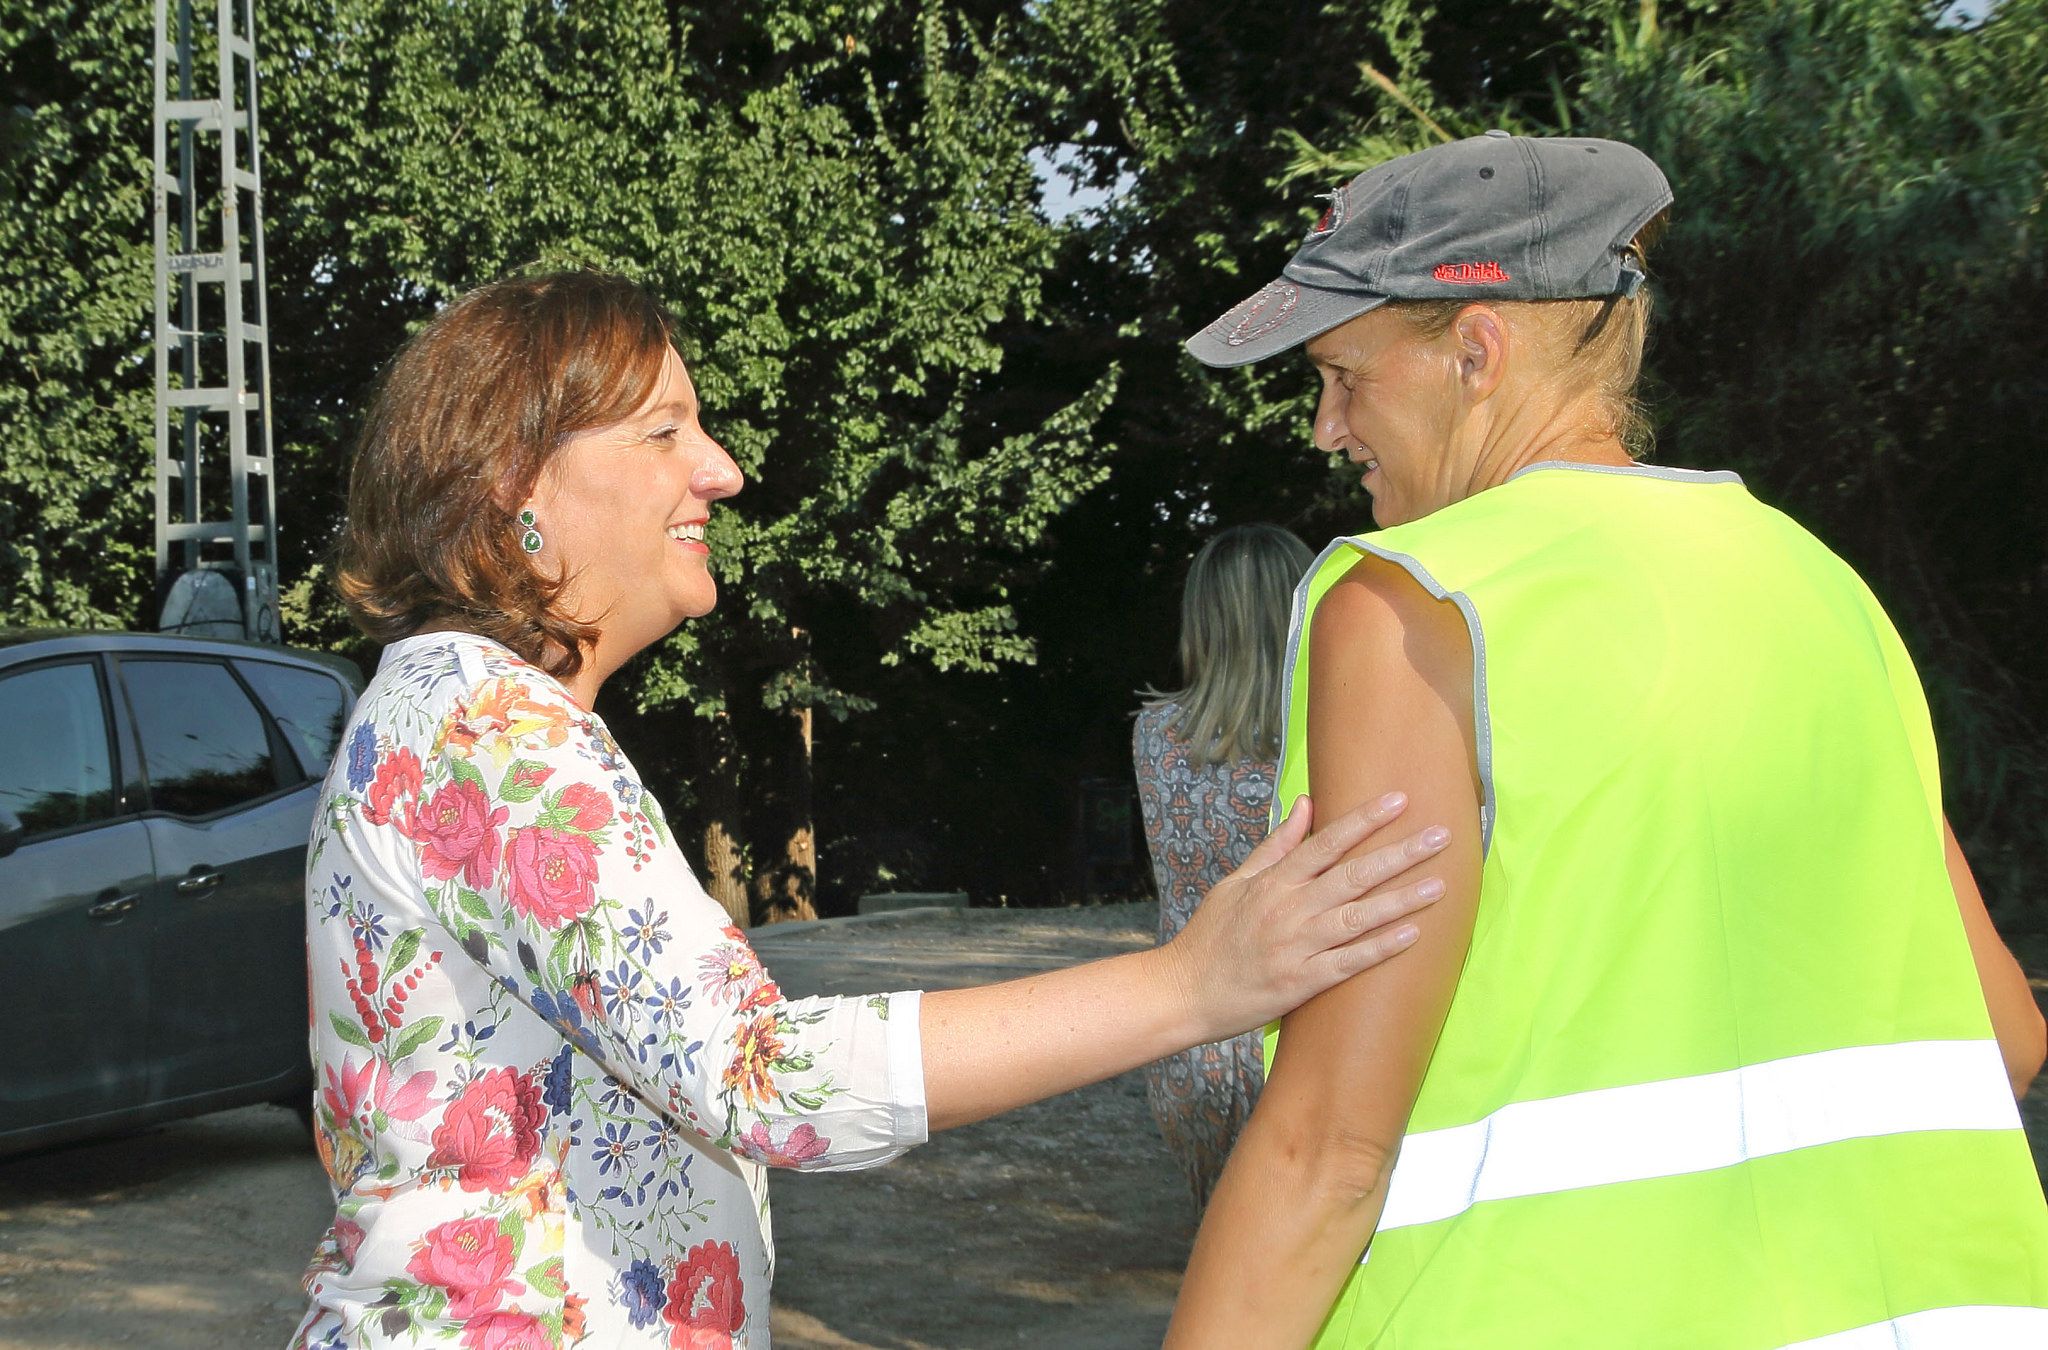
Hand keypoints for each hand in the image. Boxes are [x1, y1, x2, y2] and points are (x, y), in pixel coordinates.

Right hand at [1163, 793, 1448, 1043]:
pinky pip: (1348, 963)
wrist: (1183, 992)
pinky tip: (1411, 936)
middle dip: (1399, 854)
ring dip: (1401, 900)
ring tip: (1439, 885)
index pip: (1327, 843)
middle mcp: (1288, 909)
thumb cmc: (1210, 937)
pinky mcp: (1300, 983)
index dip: (1365, 820)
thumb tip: (1305, 803)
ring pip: (1357, 917)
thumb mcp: (1236, 883)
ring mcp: (1296, 946)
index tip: (1400, 800)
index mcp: (1274, 882)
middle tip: (1440, 835)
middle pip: (1352, 875)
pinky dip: (1379, 948)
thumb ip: (1276, 846)